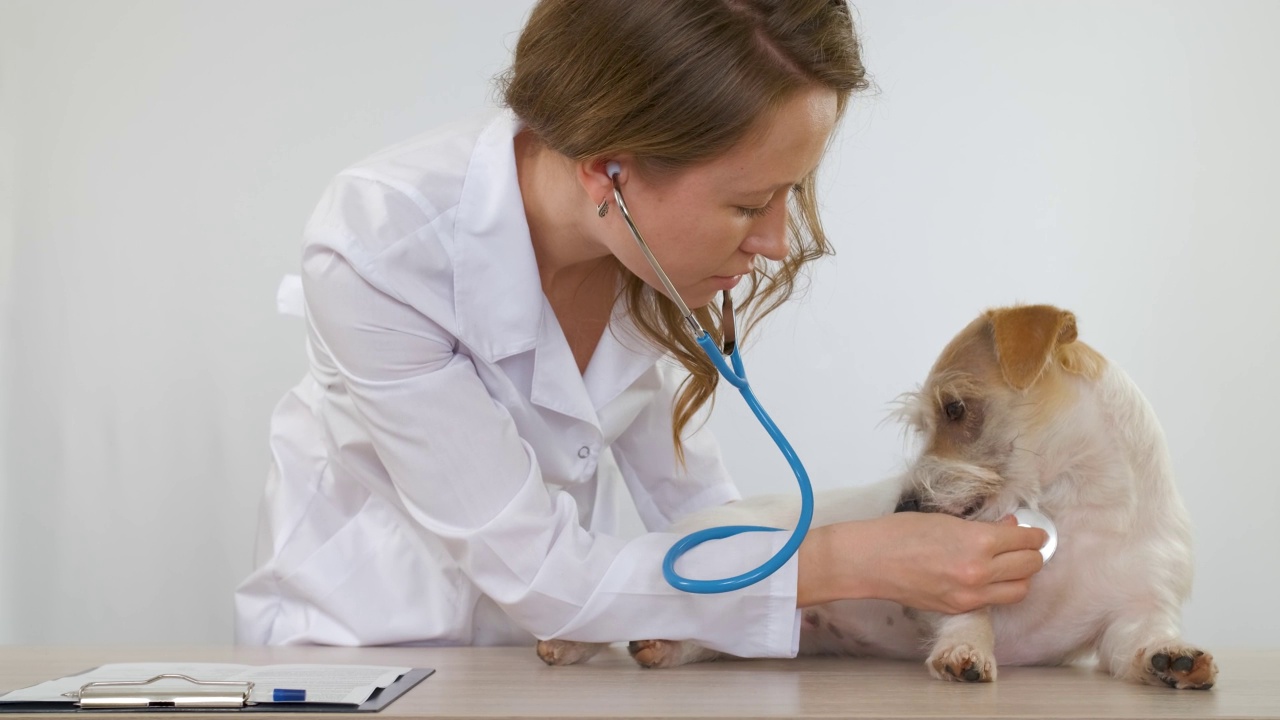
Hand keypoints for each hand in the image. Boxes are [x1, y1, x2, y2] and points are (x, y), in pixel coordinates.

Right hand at [797, 512, 1047, 613]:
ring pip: (1019, 590)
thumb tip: (1010, 529)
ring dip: (1021, 576)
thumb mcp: (946, 521)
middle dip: (1033, 554)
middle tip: (1028, 546)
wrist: (870, 561)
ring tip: (1012, 564)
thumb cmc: (900, 533)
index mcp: (977, 542)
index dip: (1035, 535)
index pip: (1025, 541)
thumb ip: (983, 528)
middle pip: (1030, 567)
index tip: (1036, 533)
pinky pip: (994, 600)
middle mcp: (979, 572)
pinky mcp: (959, 608)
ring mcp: (970, 594)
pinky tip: (989, 577)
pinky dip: (999, 589)